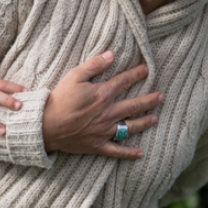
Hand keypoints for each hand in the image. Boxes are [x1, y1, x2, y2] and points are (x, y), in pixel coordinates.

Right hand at [42, 52, 162, 158]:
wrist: (45, 125)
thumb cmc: (58, 99)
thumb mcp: (74, 76)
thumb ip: (94, 65)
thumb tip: (111, 55)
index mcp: (102, 94)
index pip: (125, 81)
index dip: (137, 74)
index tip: (147, 69)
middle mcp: (108, 113)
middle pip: (134, 105)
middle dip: (150, 100)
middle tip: (161, 96)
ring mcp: (104, 130)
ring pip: (130, 127)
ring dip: (145, 122)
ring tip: (154, 118)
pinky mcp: (98, 145)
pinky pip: (117, 151)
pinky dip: (129, 153)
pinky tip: (140, 153)